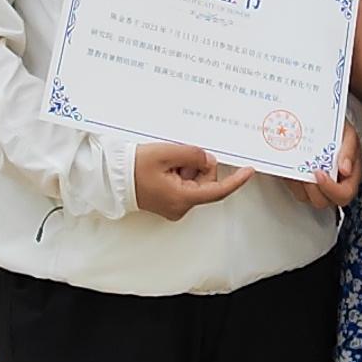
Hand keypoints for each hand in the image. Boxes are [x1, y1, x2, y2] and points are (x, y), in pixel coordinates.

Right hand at [132, 141, 255, 220]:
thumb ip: (194, 155)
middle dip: (198, 166)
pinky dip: (179, 173)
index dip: (236, 181)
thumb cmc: (135, 167)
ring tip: (166, 163)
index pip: (218, 190)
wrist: (112, 177)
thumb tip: (207, 160)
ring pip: (195, 182)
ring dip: (186, 168)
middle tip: (178, 156)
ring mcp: (174, 207)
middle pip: (206, 183)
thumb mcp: (168, 153)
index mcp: (182, 198)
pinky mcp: (169, 202)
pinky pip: (184, 185)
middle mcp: (181, 207)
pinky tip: (164, 168)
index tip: (249, 171)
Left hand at [291, 115, 361, 213]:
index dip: (331, 189)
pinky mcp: (302, 183)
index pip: (344, 194)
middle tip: (308, 170)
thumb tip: (345, 169)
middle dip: (313, 188)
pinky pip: (294, 189)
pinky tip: (292, 166)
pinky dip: (291, 180)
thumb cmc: (339, 130)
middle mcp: (334, 185)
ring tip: (299, 166)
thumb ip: (349, 150)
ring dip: (300, 184)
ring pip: (306, 198)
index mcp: (350, 176)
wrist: (324, 122)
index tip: (319, 173)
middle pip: (323, 201)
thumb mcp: (348, 134)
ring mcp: (317, 186)